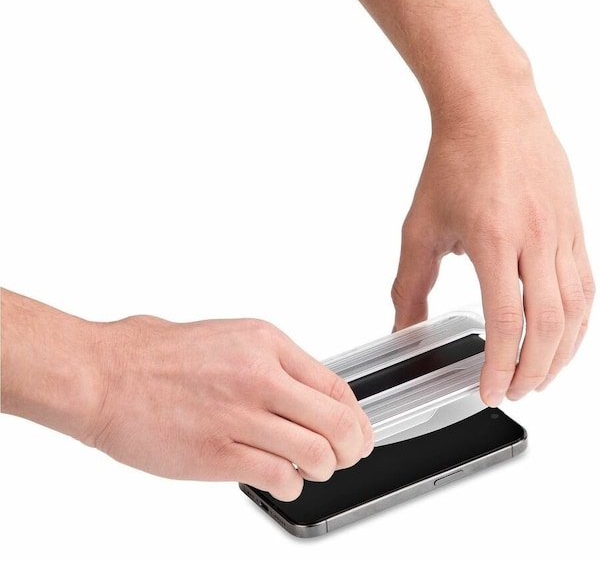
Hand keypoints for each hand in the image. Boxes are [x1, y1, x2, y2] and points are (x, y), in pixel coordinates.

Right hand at [88, 316, 372, 500]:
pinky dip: (291, 485)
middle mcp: (260, 377)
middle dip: (351, 448)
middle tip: (347, 456)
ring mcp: (240, 416)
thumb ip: (271, 364)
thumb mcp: (229, 337)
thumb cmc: (159, 355)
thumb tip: (307, 393)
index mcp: (266, 344)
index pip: (336, 385)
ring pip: (315, 454)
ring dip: (323, 469)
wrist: (108, 375)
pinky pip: (278, 477)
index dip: (355, 417)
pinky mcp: (218, 454)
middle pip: (336, 423)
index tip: (357, 431)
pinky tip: (282, 479)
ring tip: (312, 469)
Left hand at [392, 92, 594, 405]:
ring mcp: (563, 232)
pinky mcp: (575, 226)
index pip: (506, 322)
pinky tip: (564, 335)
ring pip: (578, 310)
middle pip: (549, 325)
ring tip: (541, 375)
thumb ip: (410, 284)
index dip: (500, 366)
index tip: (490, 390)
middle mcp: (537, 238)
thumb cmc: (455, 162)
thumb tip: (404, 327)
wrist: (491, 112)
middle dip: (533, 370)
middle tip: (516, 391)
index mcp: (495, 239)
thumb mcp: (420, 228)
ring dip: (562, 352)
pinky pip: (587, 284)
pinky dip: (579, 320)